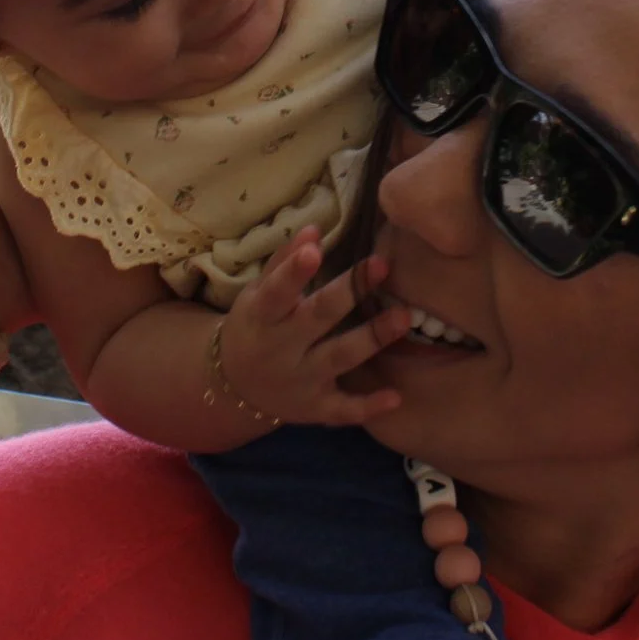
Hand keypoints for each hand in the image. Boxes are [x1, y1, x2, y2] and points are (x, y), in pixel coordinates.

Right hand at [217, 227, 410, 427]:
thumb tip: (314, 230)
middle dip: (348, 292)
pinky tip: (396, 397)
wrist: (235, 386)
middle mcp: (281, 349)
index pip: (277, 292)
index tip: (314, 250)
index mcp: (262, 315)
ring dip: (372, 338)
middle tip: (382, 264)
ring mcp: (300, 381)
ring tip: (404, 316)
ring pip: (339, 357)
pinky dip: (368, 407)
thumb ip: (284, 263)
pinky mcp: (315, 409)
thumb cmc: (255, 326)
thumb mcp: (257, 294)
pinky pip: (343, 409)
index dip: (293, 273)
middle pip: (317, 318)